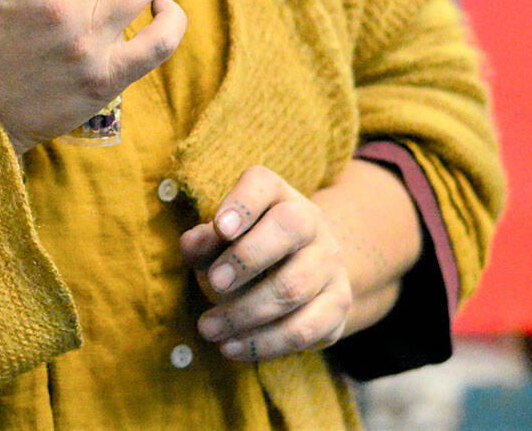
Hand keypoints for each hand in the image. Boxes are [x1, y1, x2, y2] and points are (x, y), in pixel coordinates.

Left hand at [181, 166, 352, 363]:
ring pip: (294, 287)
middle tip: (213, 283)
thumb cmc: (246, 248)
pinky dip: (264, 344)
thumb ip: (204, 240)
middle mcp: (312, 222)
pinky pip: (305, 329)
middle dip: (247, 258)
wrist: (303, 271)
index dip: (242, 204)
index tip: (219, 228)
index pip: (263, 184)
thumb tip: (193, 243)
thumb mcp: (221, 239)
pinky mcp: (338, 305)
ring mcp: (331, 263)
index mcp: (277, 195)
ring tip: (208, 328)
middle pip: (289, 228)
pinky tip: (232, 348)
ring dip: (245, 313)